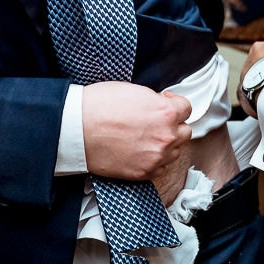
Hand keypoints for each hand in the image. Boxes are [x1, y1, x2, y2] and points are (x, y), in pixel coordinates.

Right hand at [81, 82, 193, 205]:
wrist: (76, 129)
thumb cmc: (98, 106)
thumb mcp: (133, 90)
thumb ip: (154, 100)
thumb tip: (160, 105)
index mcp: (165, 112)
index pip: (187, 109)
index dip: (175, 105)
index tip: (167, 105)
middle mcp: (166, 136)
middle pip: (184, 132)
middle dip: (173, 126)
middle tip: (157, 123)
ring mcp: (156, 157)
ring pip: (175, 152)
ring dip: (166, 145)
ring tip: (147, 139)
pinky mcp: (143, 172)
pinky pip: (160, 168)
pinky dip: (154, 160)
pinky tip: (140, 151)